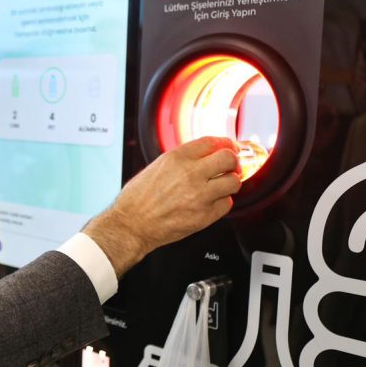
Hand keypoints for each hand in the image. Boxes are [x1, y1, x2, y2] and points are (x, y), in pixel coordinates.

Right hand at [83, 136, 239, 276]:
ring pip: (233, 182)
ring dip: (229, 182)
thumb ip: (182, 159)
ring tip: (221, 185)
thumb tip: (204, 155)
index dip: (225, 143)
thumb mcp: (157, 166)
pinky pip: (227, 204)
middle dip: (233, 161)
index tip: (228, 147)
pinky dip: (221, 202)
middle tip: (230, 165)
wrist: (131, 224)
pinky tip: (211, 201)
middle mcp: (190, 174)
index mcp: (177, 158)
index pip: (213, 142)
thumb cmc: (138, 199)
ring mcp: (200, 195)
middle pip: (229, 158)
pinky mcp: (204, 215)